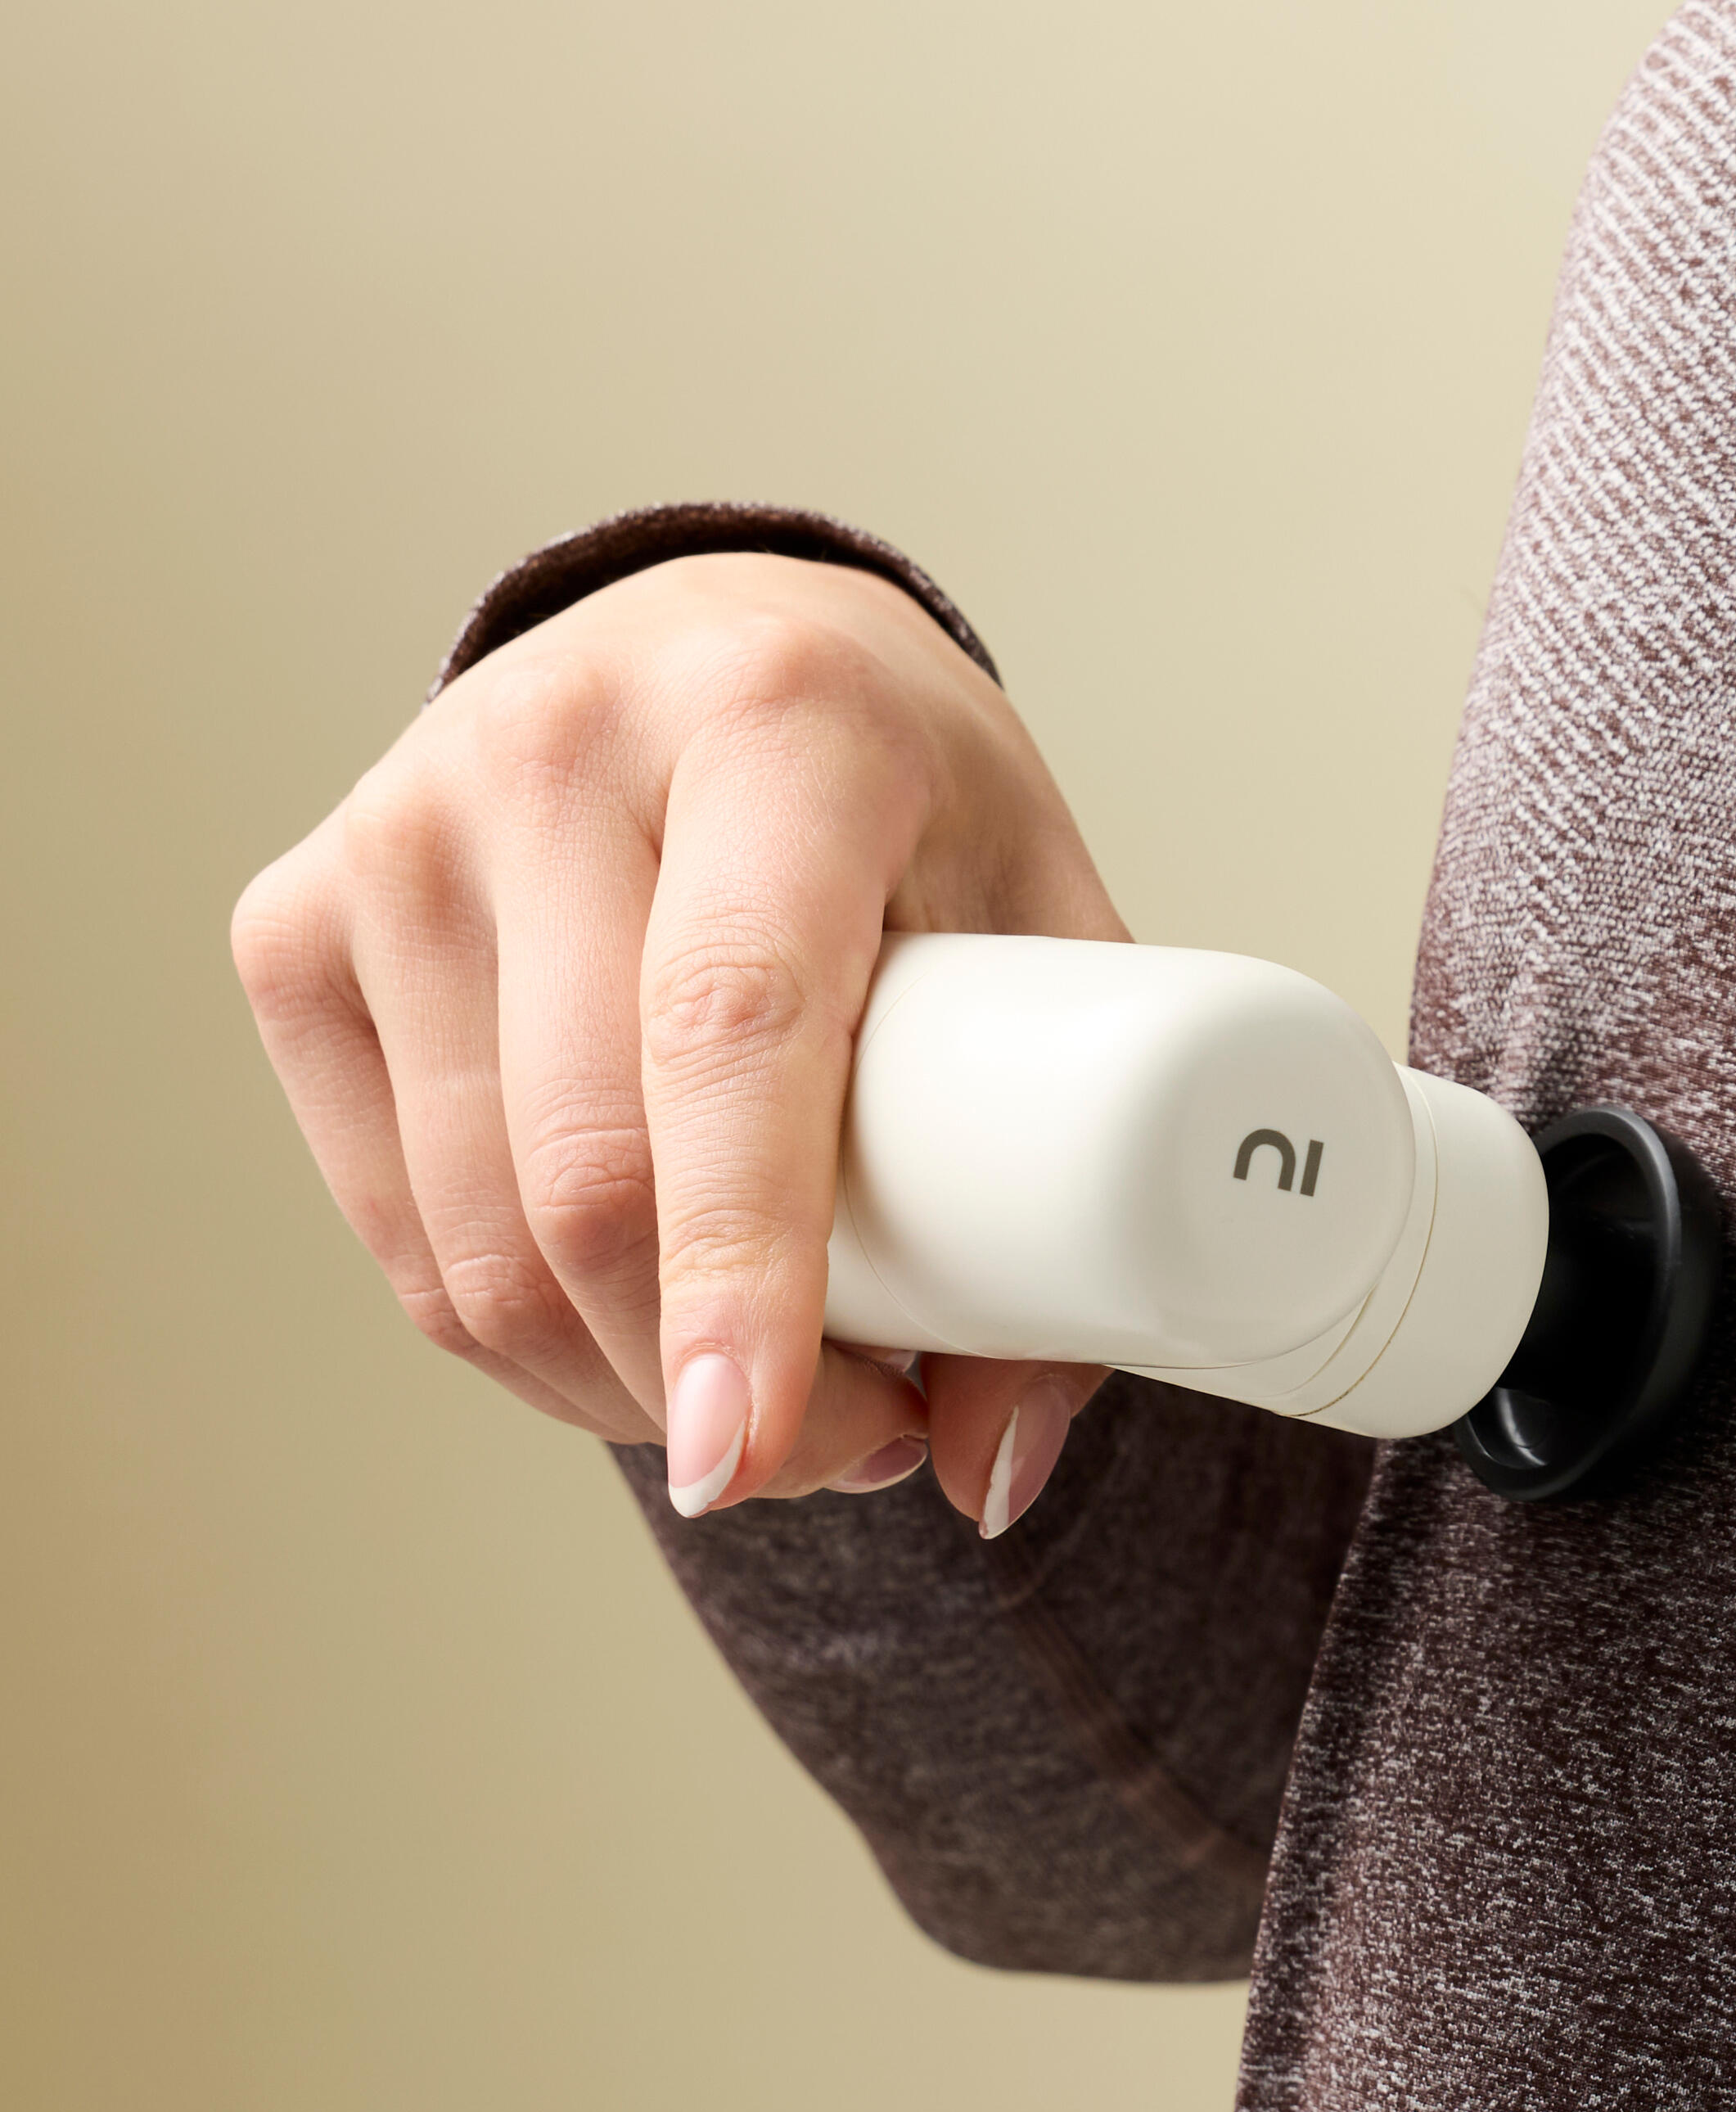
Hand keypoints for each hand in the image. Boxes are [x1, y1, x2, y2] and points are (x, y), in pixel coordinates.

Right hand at [233, 552, 1123, 1529]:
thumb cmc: (906, 797)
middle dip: (718, 1378)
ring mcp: (397, 833)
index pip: (730, 1027)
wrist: (721, 643)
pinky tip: (637, 1338)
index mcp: (779, 720)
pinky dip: (520, 1337)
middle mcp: (557, 753)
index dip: (741, 1262)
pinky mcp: (294, 923)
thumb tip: (991, 1468)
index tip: (759, 1445)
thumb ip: (1065, 1176)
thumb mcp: (1042, 921)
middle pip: (589, 1165)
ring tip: (774, 1400)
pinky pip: (399, 1225)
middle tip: (861, 1441)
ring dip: (623, 1384)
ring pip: (477, 1233)